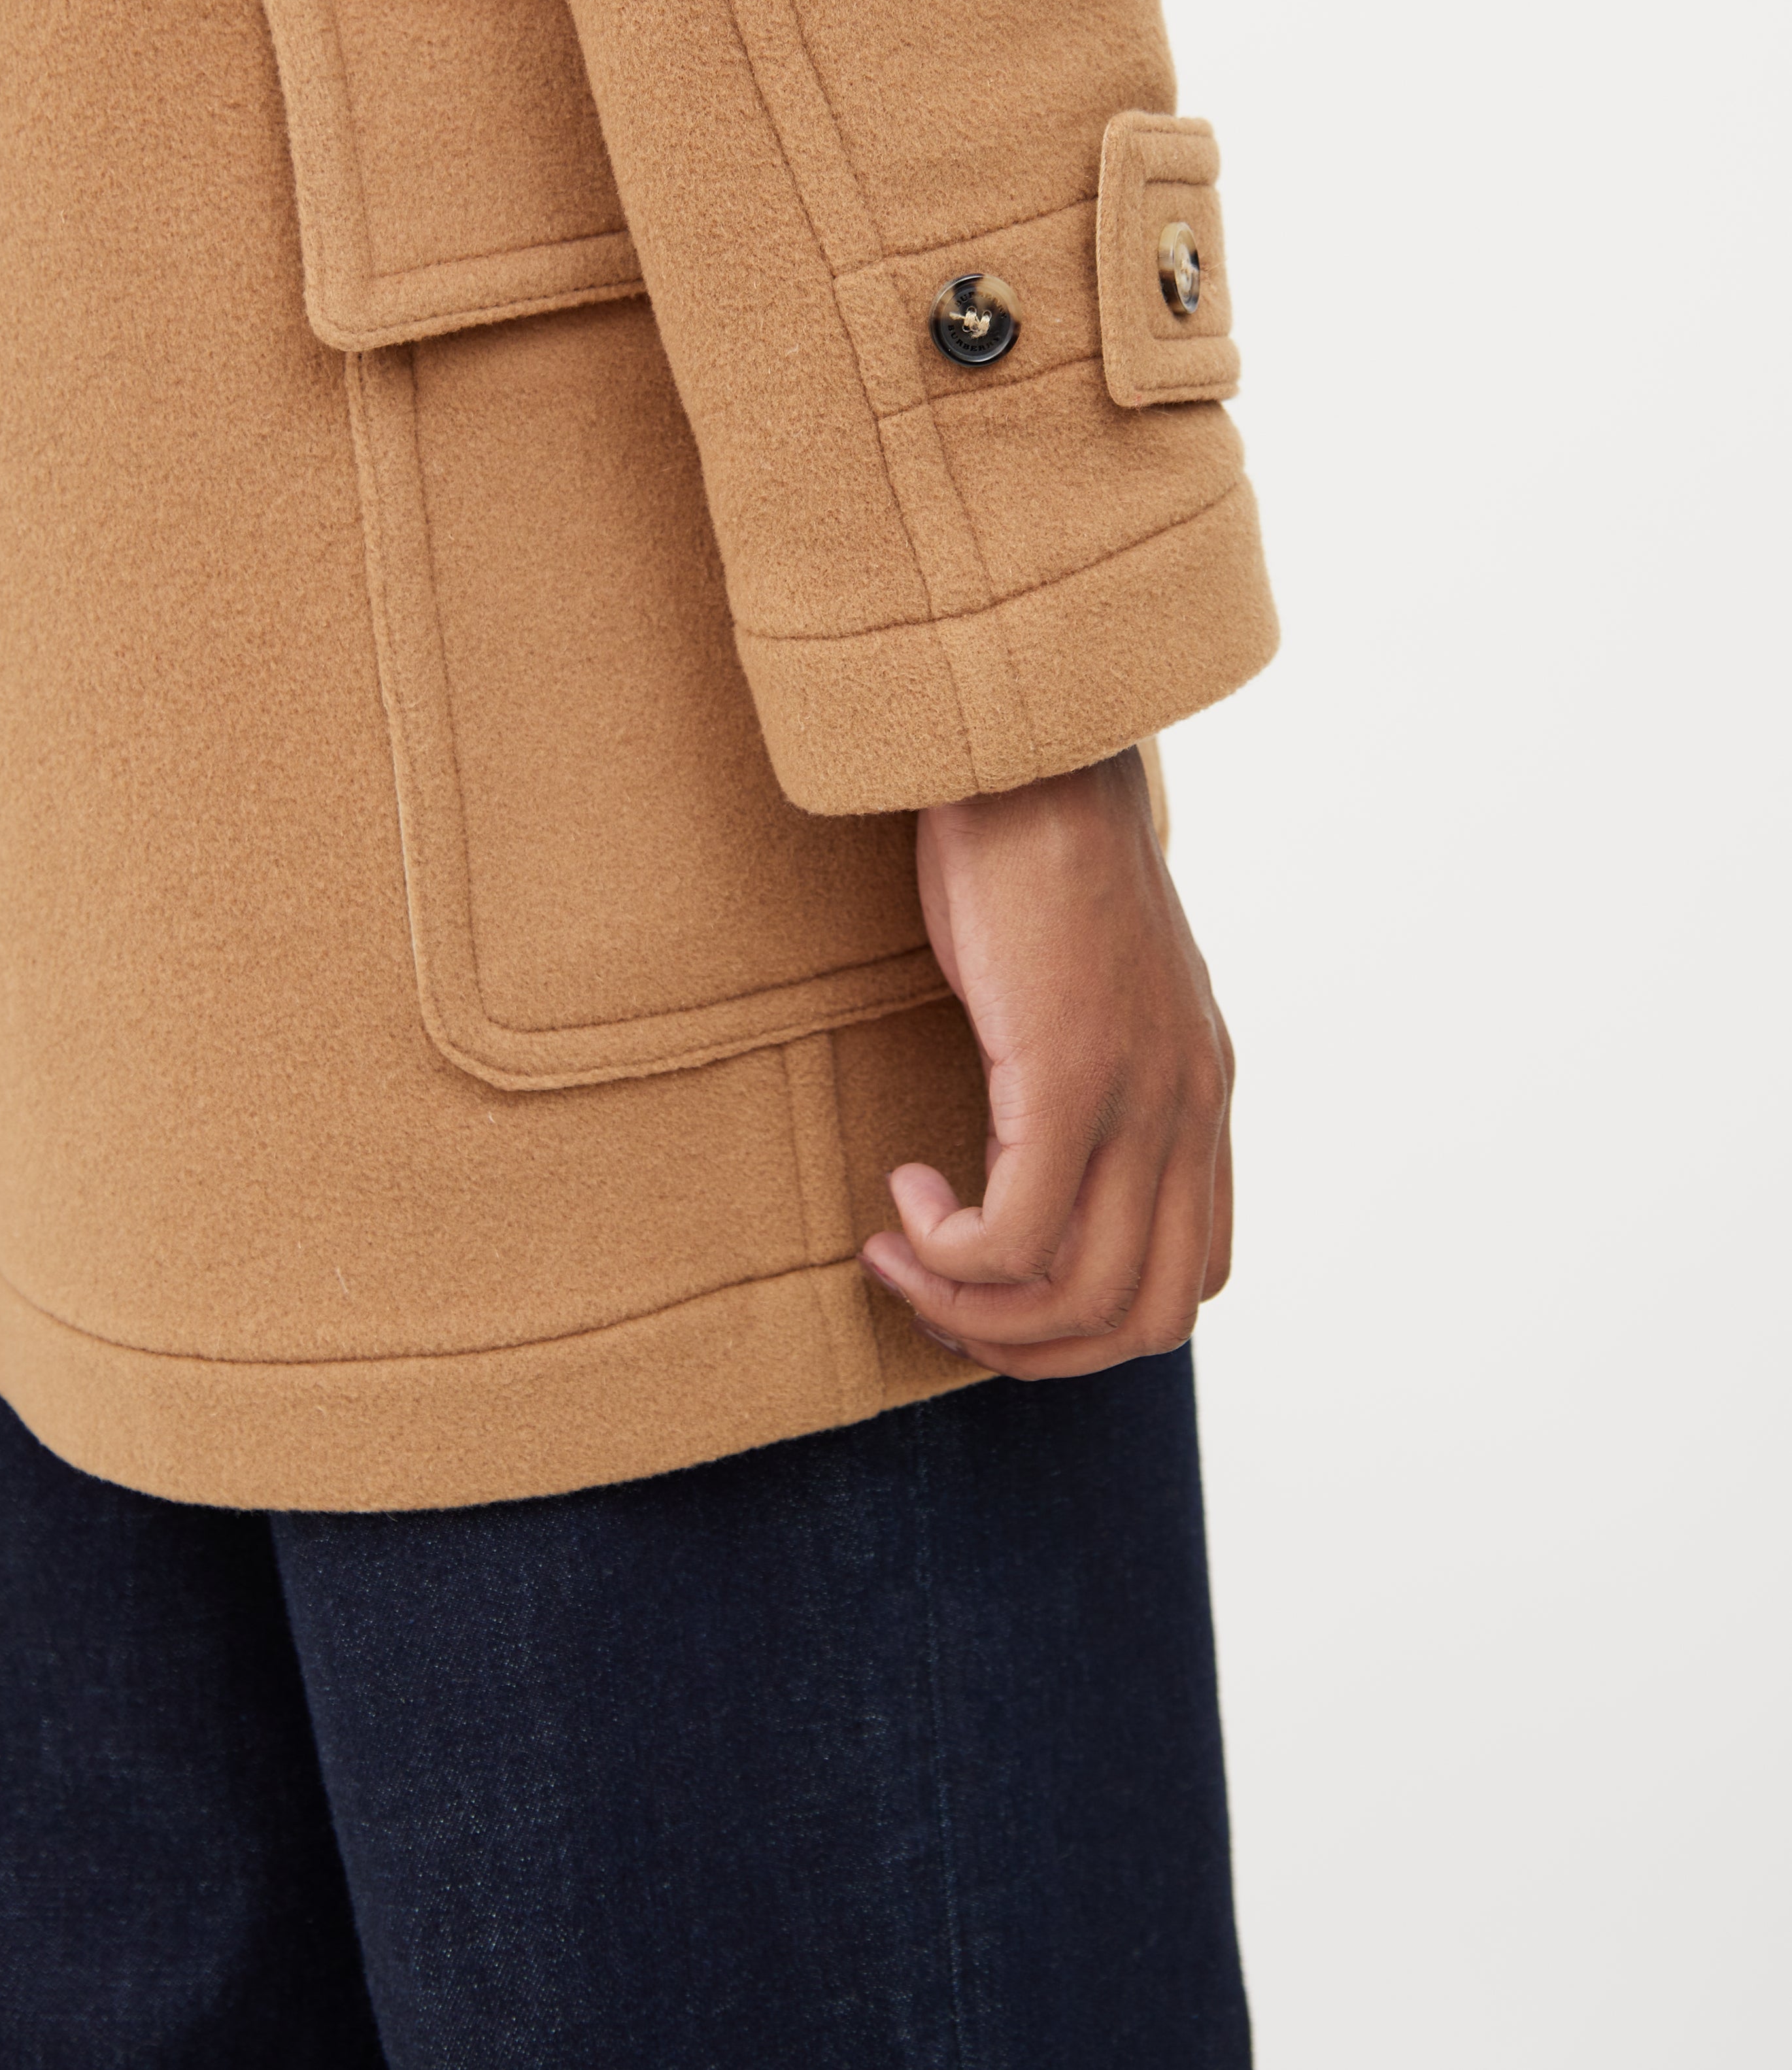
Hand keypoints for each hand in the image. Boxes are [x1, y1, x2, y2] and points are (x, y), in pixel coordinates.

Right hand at [860, 747, 1233, 1376]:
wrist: (1024, 752)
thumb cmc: (1031, 853)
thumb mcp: (1085, 982)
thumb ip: (1087, 1065)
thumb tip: (1026, 1142)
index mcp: (1198, 1092)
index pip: (1188, 1276)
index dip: (1086, 1319)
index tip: (991, 1279)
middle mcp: (1189, 1106)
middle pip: (1146, 1319)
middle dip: (1032, 1348)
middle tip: (939, 1299)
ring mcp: (1139, 1095)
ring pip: (1081, 1299)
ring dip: (974, 1310)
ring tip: (903, 1255)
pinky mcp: (1069, 1074)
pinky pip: (1017, 1239)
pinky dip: (950, 1251)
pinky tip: (901, 1191)